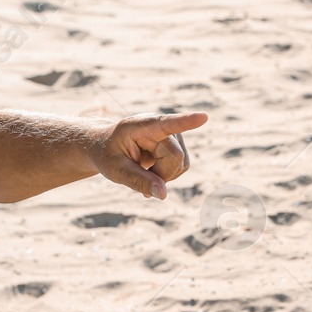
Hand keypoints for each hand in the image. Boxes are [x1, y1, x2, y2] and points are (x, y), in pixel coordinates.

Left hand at [88, 112, 208, 199]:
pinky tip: (152, 170)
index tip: (203, 117)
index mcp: (140, 126)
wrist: (107, 146)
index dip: (186, 122)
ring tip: (144, 169)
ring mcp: (172, 134)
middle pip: (175, 157)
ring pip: (182, 163)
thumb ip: (138, 181)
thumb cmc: (108, 155)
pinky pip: (182, 166)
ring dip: (165, 175)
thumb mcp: (116, 170)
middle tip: (139, 174)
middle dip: (161, 174)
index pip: (166, 124)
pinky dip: (168, 174)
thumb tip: (163, 195)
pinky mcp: (178, 144)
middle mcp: (161, 126)